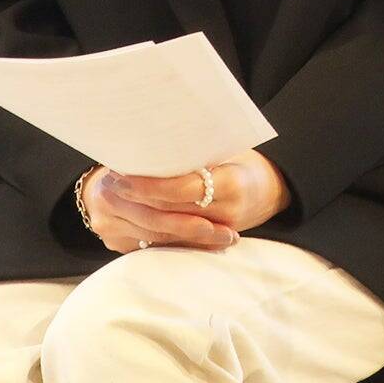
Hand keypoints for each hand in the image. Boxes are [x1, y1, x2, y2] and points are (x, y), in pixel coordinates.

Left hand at [85, 150, 291, 253]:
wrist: (273, 191)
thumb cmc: (246, 160)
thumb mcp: (229, 149)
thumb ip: (198, 151)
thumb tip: (151, 141)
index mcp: (234, 184)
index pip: (184, 189)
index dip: (151, 185)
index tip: (124, 174)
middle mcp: (228, 212)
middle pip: (172, 210)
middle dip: (138, 198)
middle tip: (109, 181)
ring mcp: (221, 230)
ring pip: (170, 228)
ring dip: (138, 212)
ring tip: (115, 193)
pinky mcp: (211, 241)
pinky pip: (176, 238)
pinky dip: (151, 225)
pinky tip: (131, 211)